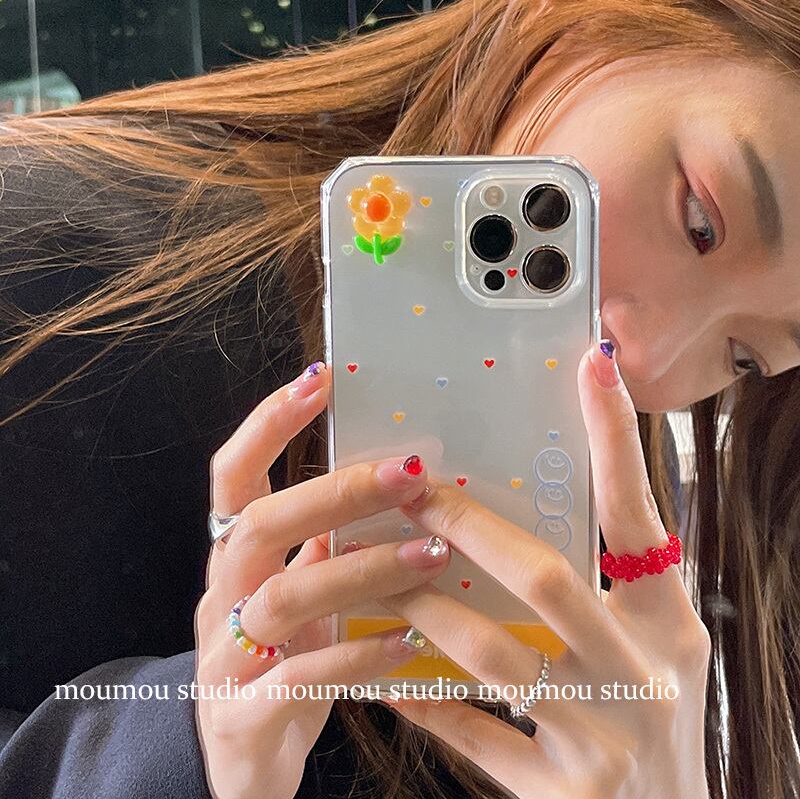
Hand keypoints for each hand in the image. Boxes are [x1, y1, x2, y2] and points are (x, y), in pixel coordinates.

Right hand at [194, 362, 450, 798]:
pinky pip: (302, 677)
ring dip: (364, 570)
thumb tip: (390, 484)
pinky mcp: (243, 714)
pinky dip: (358, 656)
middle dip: (334, 493)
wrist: (240, 764)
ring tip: (432, 555)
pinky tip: (408, 642)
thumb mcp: (302, 595)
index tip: (319, 380)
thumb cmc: (282, 663)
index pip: (234, 475)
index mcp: (234, 559)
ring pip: (284, 597)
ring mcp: (225, 657)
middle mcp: (221, 597)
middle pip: (259, 526)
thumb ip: (325, 544)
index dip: (268, 425)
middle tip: (408, 475)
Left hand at [374, 342, 711, 798]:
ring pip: (495, 656)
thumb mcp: (656, 647)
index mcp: (669, 624)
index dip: (616, 438)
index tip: (591, 365)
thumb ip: (608, 586)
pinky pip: (474, 737)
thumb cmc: (658, 720)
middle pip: (546, 579)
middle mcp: (644, 676)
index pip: (639, 515)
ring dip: (428, 608)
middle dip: (470, 527)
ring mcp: (603, 740)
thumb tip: (541, 503)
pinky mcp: (560, 796)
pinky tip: (388, 672)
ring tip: (382, 572)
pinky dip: (427, 699)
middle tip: (417, 490)